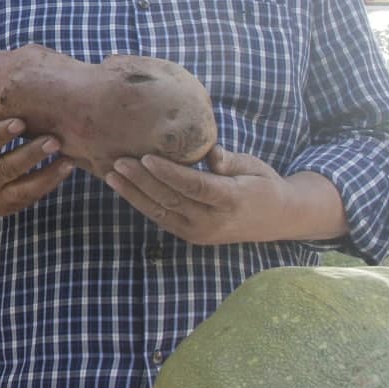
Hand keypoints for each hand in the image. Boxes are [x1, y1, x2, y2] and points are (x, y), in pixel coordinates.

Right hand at [0, 102, 73, 223]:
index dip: (1, 135)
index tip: (21, 121)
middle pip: (8, 168)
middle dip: (32, 155)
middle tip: (54, 141)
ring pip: (24, 189)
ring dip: (48, 176)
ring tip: (69, 161)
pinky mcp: (7, 207)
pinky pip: (30, 197)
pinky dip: (48, 185)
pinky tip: (65, 169)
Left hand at [103, 145, 347, 245]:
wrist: (277, 218)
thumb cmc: (262, 183)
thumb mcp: (253, 166)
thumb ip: (229, 161)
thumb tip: (209, 151)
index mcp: (231, 200)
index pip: (194, 186)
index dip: (168, 173)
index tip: (146, 157)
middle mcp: (213, 221)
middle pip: (171, 199)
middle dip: (142, 181)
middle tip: (118, 161)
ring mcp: (200, 232)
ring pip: (161, 212)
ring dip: (133, 194)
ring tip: (111, 175)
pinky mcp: (190, 236)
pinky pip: (161, 218)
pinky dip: (140, 203)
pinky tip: (123, 188)